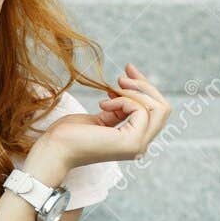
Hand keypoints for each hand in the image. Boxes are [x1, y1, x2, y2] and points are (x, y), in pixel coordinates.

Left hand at [33, 63, 171, 169]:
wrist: (55, 149)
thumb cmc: (71, 134)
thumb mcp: (102, 116)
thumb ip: (120, 109)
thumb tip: (130, 85)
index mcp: (134, 140)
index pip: (156, 111)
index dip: (144, 88)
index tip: (126, 72)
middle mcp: (140, 146)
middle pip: (163, 109)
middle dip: (145, 86)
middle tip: (121, 76)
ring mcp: (137, 146)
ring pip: (157, 108)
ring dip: (134, 91)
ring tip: (111, 89)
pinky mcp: (131, 142)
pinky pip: (140, 110)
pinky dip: (123, 100)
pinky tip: (104, 104)